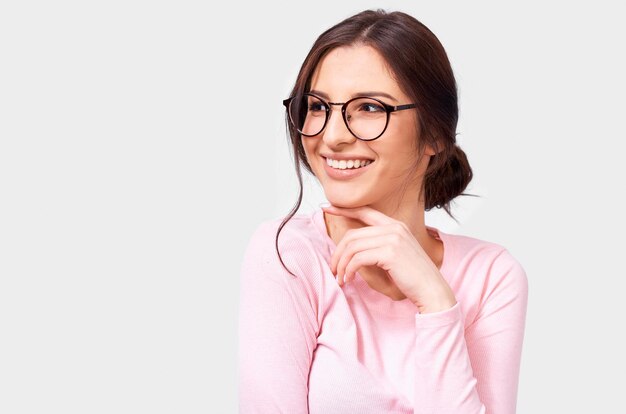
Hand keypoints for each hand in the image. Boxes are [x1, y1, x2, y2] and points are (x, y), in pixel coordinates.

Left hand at [322, 204, 456, 313]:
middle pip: (353, 235)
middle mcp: (394, 228)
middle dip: (338, 253)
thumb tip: (350, 247)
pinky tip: (349, 279)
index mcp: (396, 225)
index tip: (326, 208)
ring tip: (340, 278)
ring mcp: (392, 238)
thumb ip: (377, 246)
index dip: (344, 209)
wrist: (432, 290)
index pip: (365, 211)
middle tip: (334, 269)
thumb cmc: (413, 277)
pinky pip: (357, 258)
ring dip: (342, 265)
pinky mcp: (389, 252)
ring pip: (352, 247)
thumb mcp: (395, 255)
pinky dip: (349, 270)